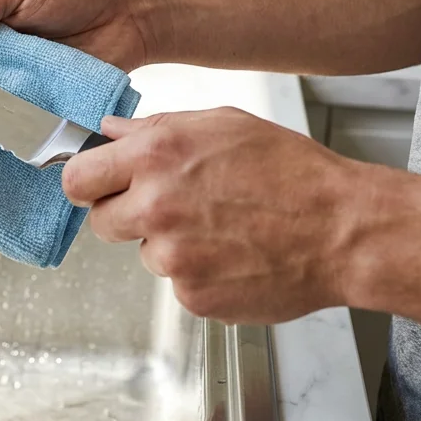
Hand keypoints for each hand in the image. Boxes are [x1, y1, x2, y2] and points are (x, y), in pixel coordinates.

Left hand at [61, 108, 371, 323]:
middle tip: (168, 207)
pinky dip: (199, 272)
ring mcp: (172, 257)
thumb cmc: (293, 172)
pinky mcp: (192, 296)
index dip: (86, 182)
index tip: (97, 185)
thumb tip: (111, 132)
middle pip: (100, 222)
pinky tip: (234, 253)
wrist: (343, 230)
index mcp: (157, 155)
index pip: (77, 177)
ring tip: (221, 227)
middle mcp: (156, 206)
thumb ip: (157, 128)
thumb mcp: (223, 124)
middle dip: (125, 215)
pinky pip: (177, 283)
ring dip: (169, 243)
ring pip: (145, 253)